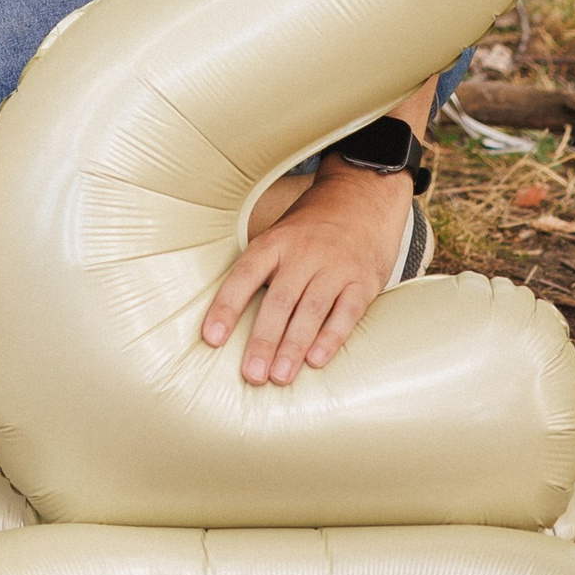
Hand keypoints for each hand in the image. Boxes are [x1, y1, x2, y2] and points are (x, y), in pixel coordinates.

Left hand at [201, 163, 414, 385]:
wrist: (362, 198)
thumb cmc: (311, 228)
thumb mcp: (280, 236)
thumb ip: (263, 270)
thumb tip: (230, 317)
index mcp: (275, 242)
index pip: (245, 275)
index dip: (226, 306)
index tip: (212, 338)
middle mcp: (303, 253)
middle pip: (279, 300)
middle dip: (263, 339)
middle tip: (251, 374)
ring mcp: (335, 267)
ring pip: (311, 310)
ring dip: (293, 346)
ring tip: (279, 376)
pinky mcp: (363, 281)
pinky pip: (346, 312)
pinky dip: (331, 337)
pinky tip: (316, 360)